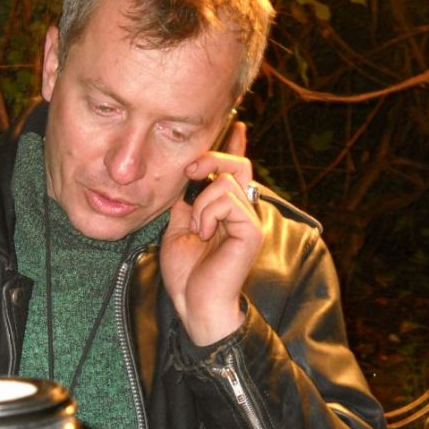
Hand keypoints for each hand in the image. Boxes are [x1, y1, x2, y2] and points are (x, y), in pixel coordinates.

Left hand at [160, 121, 263, 345]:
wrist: (194, 303)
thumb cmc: (187, 273)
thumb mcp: (178, 228)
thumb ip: (186, 202)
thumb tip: (188, 178)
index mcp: (225, 209)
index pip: (234, 170)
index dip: (234, 146)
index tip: (237, 125)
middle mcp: (241, 210)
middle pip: (236, 164)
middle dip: (210, 157)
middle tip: (188, 170)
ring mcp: (249, 218)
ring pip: (225, 180)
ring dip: (200, 202)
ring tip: (197, 228)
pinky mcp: (250, 229)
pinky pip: (226, 199)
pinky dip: (207, 212)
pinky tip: (205, 233)